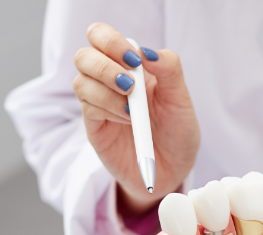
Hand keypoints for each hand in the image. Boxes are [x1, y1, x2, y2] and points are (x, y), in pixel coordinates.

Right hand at [73, 23, 199, 216]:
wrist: (173, 170)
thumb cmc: (177, 132)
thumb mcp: (181, 100)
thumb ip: (169, 70)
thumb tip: (147, 52)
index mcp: (130, 67)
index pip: (102, 37)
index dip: (111, 41)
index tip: (135, 60)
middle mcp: (109, 81)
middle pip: (84, 56)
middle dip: (104, 66)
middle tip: (130, 84)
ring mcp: (99, 103)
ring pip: (81, 82)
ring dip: (107, 93)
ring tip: (133, 110)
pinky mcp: (95, 126)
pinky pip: (88, 108)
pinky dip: (108, 110)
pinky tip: (128, 120)